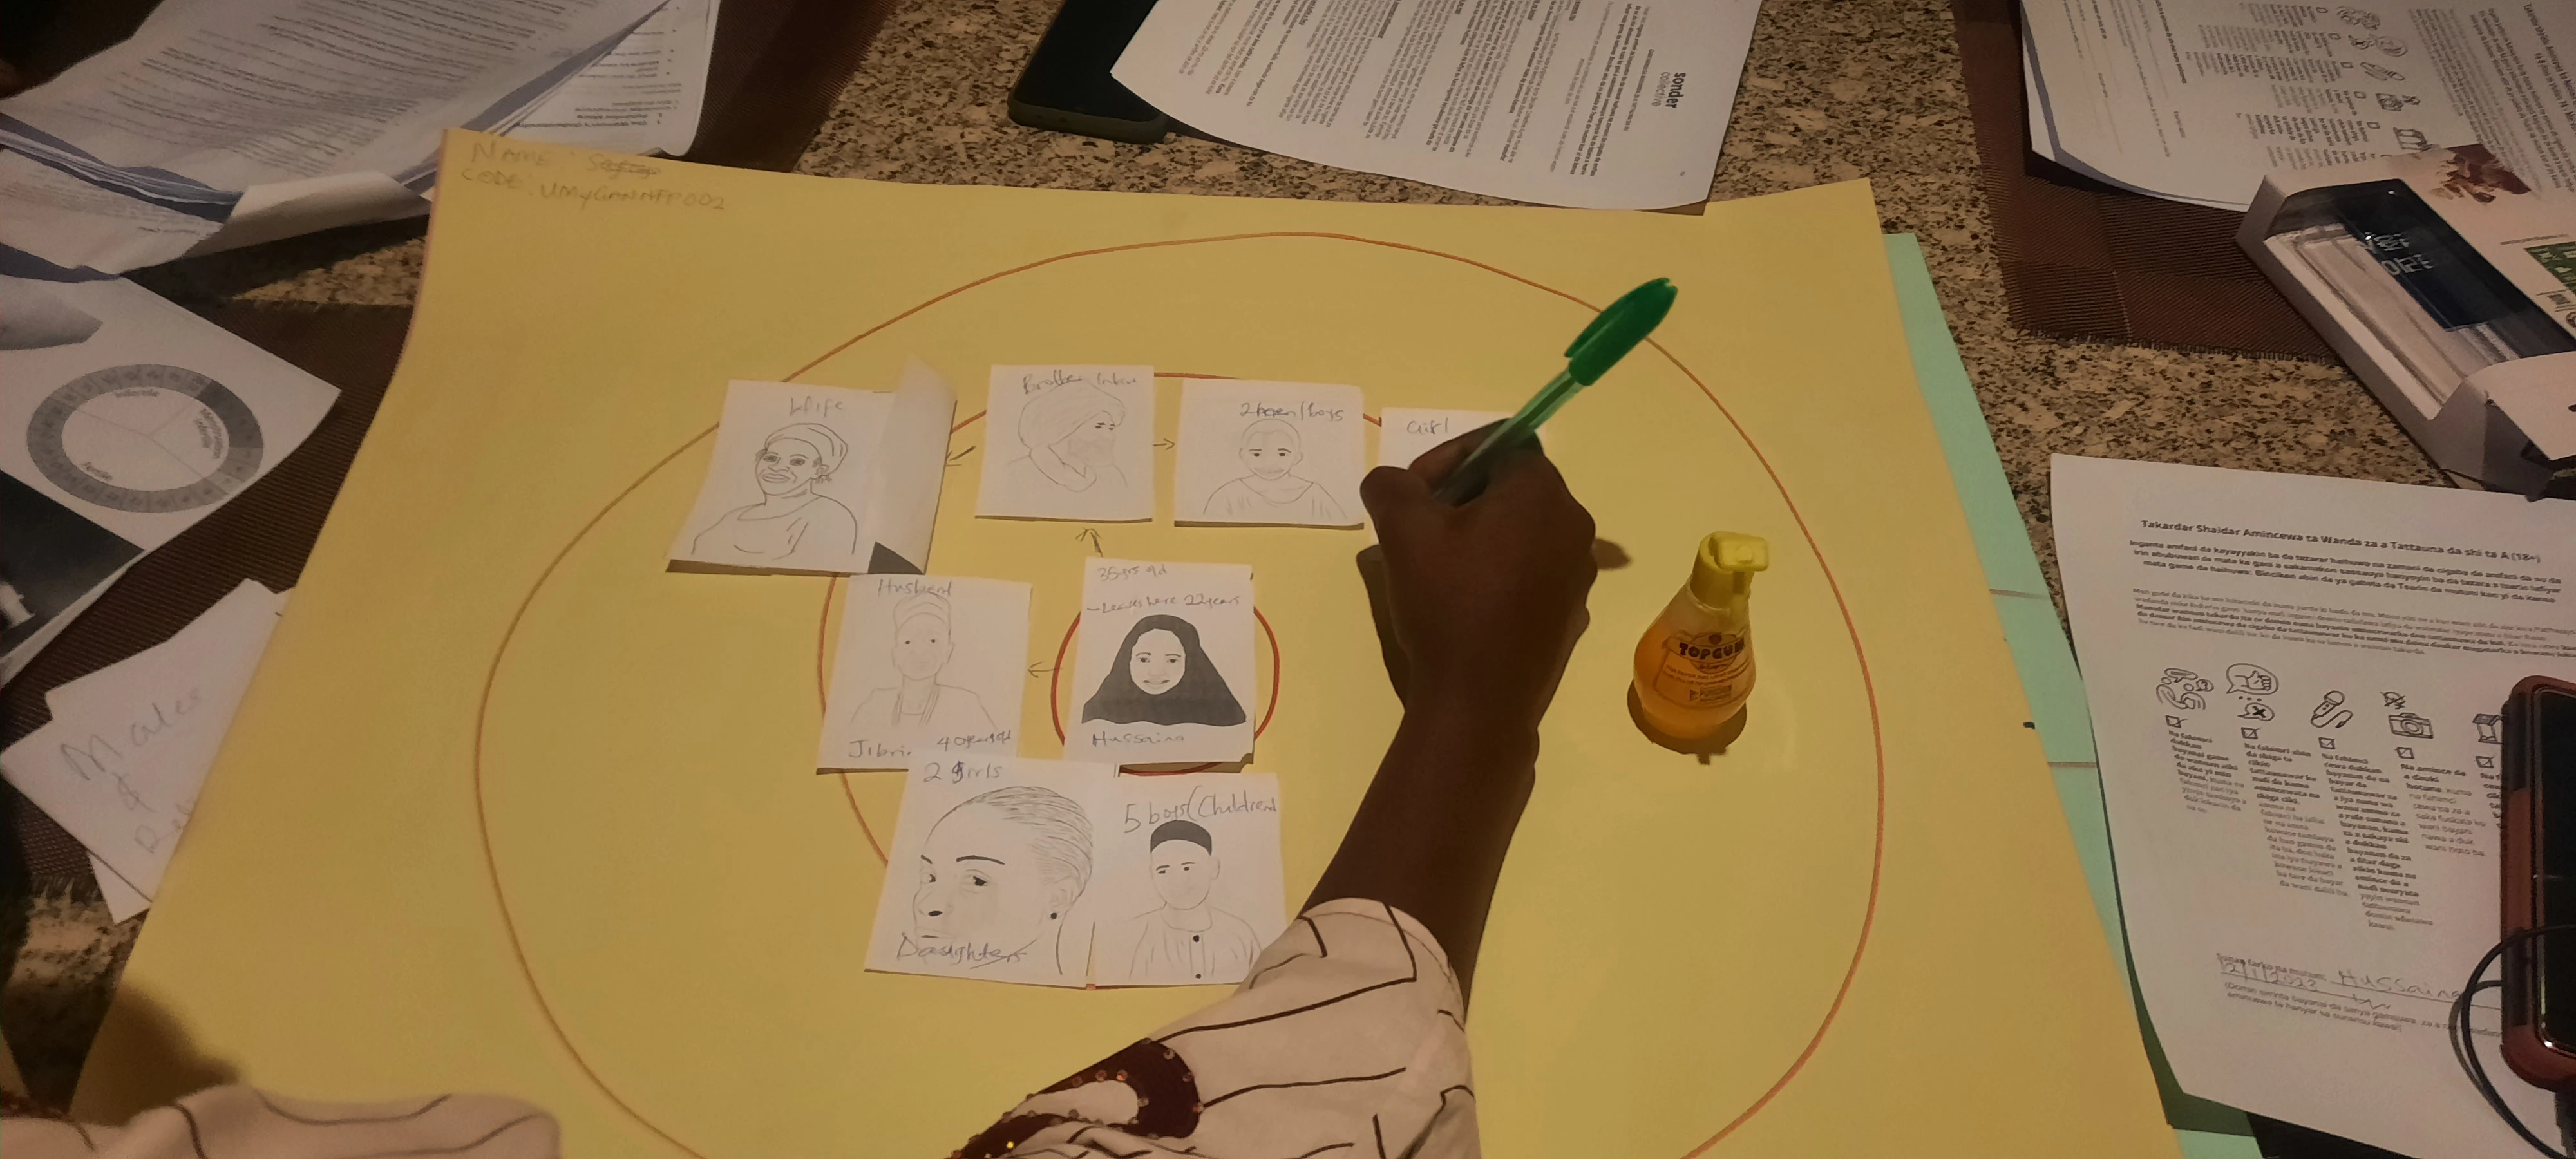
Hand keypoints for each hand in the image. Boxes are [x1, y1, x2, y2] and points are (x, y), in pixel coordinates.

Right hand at [1361, 429, 1597, 721]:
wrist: (1480, 702)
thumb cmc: (1447, 605)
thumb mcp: (1402, 531)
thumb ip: (1391, 485)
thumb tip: (1392, 483)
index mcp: (1541, 493)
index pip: (1501, 442)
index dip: (1450, 457)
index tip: (1415, 492)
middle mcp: (1574, 525)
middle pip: (1514, 485)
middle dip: (1462, 495)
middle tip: (1420, 526)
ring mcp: (1578, 573)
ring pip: (1524, 530)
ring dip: (1480, 534)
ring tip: (1438, 566)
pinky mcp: (1570, 612)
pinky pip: (1533, 571)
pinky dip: (1499, 571)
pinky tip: (1466, 602)